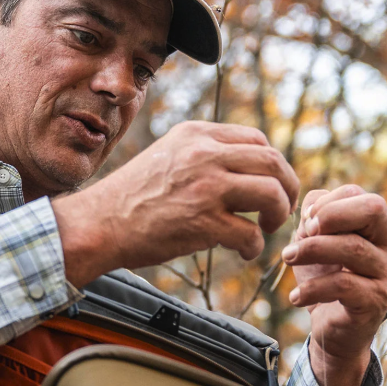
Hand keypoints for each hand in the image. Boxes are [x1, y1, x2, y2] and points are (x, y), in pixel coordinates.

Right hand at [52, 121, 298, 286]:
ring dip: (278, 215)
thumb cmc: (131, 197)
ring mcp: (206, 187)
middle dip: (287, 188)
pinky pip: (251, 234)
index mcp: (196, 134)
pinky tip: (242, 251)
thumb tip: (245, 167)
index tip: (272, 184)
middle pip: (273, 162)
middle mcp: (205, 154)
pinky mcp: (204, 223)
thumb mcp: (167, 156)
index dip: (273, 164)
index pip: (257, 139)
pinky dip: (253, 246)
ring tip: (265, 229)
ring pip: (272, 194)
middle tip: (282, 209)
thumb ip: (203, 154)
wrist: (98, 224)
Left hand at [281, 186, 386, 385]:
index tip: (306, 221)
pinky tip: (296, 297)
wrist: (333, 329)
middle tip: (305, 231)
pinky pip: (344, 285)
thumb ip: (314, 219)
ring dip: (311, 249)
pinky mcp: (374, 302)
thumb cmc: (326, 279)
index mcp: (375, 227)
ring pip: (353, 248)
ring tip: (287, 258)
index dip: (329, 201)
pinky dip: (312, 288)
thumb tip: (310, 214)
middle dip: (332, 215)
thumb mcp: (315, 244)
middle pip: (373, 210)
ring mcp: (385, 274)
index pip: (361, 195)